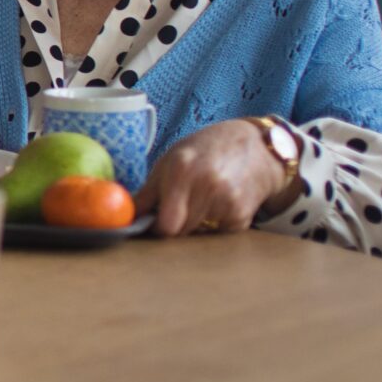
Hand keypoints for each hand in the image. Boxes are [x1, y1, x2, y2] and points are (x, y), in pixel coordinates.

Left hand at [136, 120, 289, 238]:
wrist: (256, 148)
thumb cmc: (205, 151)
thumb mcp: (171, 160)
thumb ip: (148, 191)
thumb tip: (125, 217)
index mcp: (182, 170)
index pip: (166, 223)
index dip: (157, 226)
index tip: (156, 221)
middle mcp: (207, 186)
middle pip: (180, 232)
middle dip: (175, 224)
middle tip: (180, 207)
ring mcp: (228, 202)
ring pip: (196, 234)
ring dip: (194, 224)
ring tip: (202, 199)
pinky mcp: (242, 216)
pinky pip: (217, 234)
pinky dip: (214, 224)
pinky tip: (220, 203)